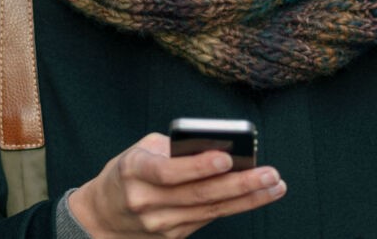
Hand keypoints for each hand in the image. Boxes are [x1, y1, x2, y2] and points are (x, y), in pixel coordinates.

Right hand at [68, 133, 286, 237]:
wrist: (102, 216)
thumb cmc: (129, 172)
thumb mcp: (142, 150)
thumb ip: (176, 148)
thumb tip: (220, 147)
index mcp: (134, 171)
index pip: (167, 171)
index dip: (197, 166)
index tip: (226, 157)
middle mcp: (145, 201)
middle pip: (197, 194)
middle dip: (239, 184)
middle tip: (270, 173)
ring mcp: (159, 224)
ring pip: (209, 210)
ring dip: (247, 198)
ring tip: (274, 184)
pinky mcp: (172, 236)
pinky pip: (208, 219)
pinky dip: (235, 207)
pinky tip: (257, 196)